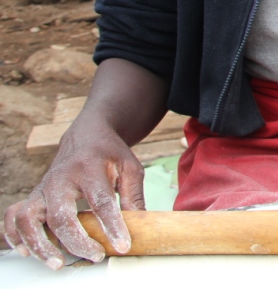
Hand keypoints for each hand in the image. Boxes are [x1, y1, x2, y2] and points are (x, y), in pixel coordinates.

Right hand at [4, 118, 145, 268]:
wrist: (86, 137)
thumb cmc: (110, 155)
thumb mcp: (130, 167)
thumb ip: (133, 195)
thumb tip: (140, 226)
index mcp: (89, 168)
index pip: (100, 201)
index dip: (111, 226)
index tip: (123, 245)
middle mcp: (60, 178)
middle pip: (60, 215)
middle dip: (76, 241)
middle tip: (96, 255)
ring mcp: (42, 188)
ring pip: (28, 219)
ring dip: (41, 244)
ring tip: (58, 262)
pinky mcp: (33, 197)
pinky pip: (14, 218)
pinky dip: (16, 236)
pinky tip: (29, 250)